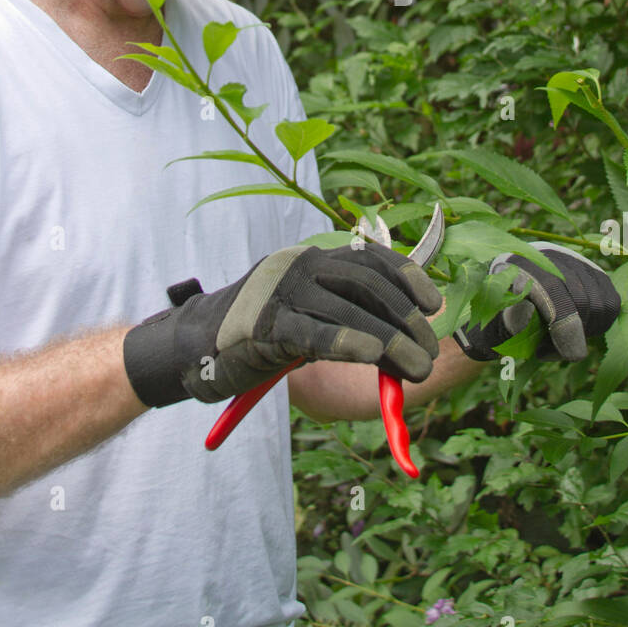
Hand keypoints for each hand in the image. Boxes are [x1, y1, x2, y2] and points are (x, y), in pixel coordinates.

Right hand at [123, 240, 442, 406]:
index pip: (371, 258)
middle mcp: (299, 266)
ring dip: (392, 340)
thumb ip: (349, 318)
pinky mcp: (265, 326)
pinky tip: (375, 356)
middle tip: (427, 352)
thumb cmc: (260, 335)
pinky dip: (351, 341)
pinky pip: (317, 333)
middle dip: (406, 318)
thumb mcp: (307, 315)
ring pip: (350, 309)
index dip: (408, 278)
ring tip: (416, 368)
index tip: (433, 304)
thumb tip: (406, 343)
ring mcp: (280, 293)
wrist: (194, 345)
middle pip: (368, 283)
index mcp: (312, 258)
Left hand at [454, 243, 619, 361]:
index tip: (569, 355)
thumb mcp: (492, 326)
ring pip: (600, 302)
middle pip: (580, 299)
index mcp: (515, 265)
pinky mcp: (591, 270)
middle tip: (545, 352)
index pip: (550, 289)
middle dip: (571, 336)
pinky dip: (600, 324)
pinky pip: (611, 302)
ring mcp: (571, 259)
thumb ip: (509, 322)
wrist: (504, 302)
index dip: (564, 323)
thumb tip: (526, 309)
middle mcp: (546, 255)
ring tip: (558, 341)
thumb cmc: (496, 321)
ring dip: (586, 332)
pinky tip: (578, 330)